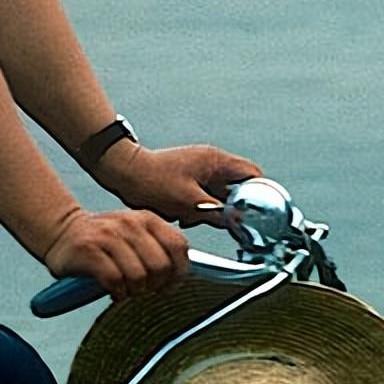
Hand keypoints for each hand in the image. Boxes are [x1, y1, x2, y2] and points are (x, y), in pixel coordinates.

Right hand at [43, 208, 188, 301]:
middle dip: (154, 286)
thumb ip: (159, 248)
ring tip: (126, 288)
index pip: (179, 247)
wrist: (62, 231)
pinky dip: (117, 292)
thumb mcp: (135, 234)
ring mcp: (108, 235)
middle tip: (144, 289)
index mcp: (147, 219)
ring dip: (134, 291)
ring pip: (138, 276)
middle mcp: (129, 224)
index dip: (179, 272)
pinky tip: (113, 289)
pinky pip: (114, 280)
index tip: (168, 285)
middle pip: (160, 266)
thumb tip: (181, 276)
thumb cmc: (103, 240)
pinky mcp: (89, 250)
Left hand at [91, 140, 262, 227]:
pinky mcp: (188, 180)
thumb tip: (240, 222)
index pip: (253, 175)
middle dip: (231, 209)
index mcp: (216, 161)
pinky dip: (198, 209)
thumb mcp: (190, 203)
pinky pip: (203, 198)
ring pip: (219, 196)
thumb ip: (219, 213)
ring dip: (211, 212)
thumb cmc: (152, 181)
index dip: (261, 195)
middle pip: (238, 189)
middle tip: (225, 223)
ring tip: (193, 216)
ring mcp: (199, 170)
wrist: (123, 173)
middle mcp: (211, 163)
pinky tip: (183, 216)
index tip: (260, 214)